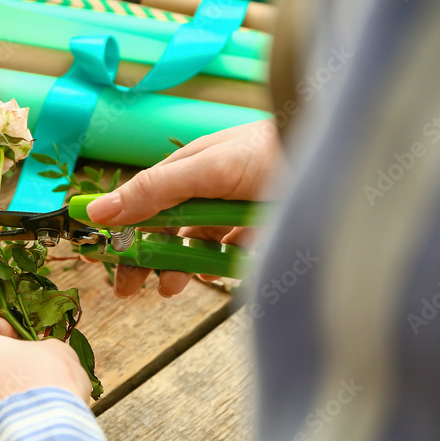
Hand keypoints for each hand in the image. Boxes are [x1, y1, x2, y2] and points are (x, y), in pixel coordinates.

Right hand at [86, 119, 280, 297]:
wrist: (340, 161)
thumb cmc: (273, 150)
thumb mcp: (207, 168)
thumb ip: (155, 190)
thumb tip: (99, 210)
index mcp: (190, 168)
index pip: (142, 201)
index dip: (119, 228)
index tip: (98, 256)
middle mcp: (209, 189)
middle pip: (164, 228)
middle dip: (144, 258)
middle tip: (128, 290)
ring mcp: (234, 211)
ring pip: (194, 245)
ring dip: (177, 267)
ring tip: (171, 288)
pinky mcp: (260, 231)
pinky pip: (230, 254)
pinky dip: (216, 266)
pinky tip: (210, 274)